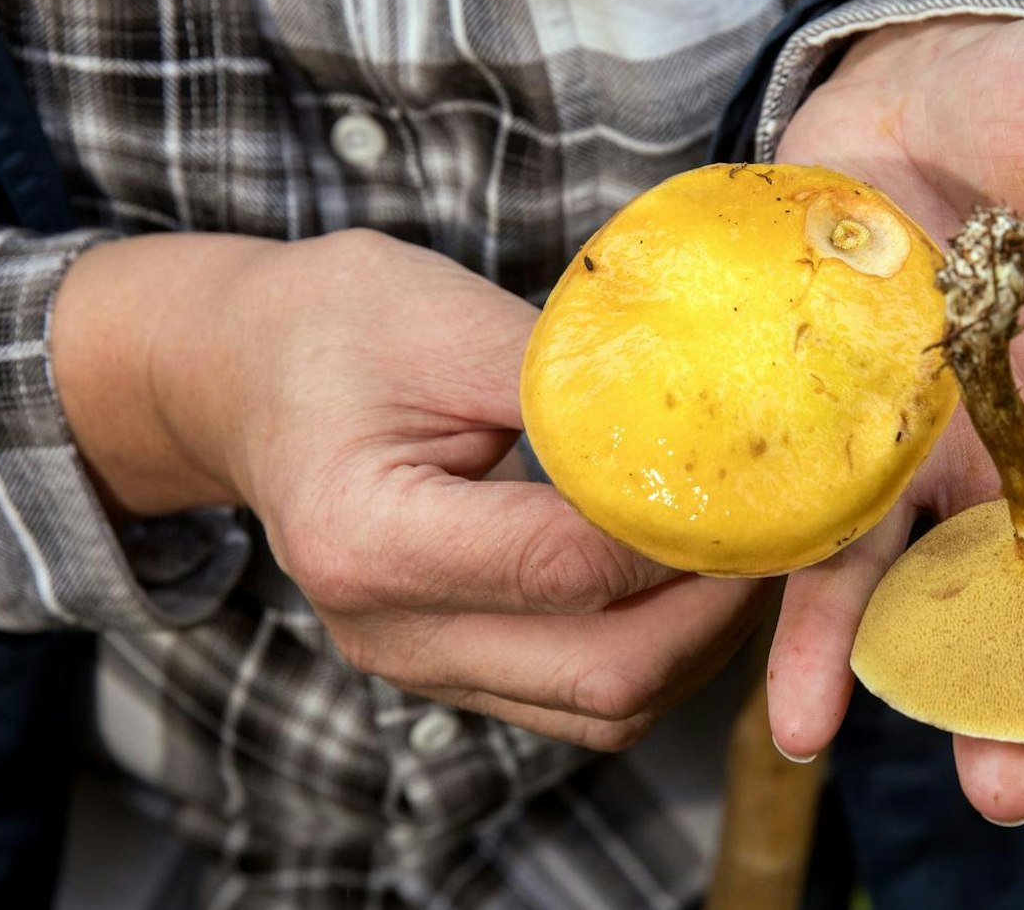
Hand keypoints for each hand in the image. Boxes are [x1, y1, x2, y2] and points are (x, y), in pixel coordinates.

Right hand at [52, 229, 763, 749]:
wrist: (238, 377)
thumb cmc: (335, 327)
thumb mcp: (443, 314)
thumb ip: (572, 379)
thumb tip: (713, 415)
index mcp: (371, 537)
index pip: (572, 565)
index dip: (687, 529)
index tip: (764, 476)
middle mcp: (388, 632)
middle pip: (605, 673)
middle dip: (719, 608)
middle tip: (785, 527)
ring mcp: (416, 666)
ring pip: (606, 709)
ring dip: (701, 644)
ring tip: (751, 551)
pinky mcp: (447, 671)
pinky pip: (581, 700)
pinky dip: (658, 654)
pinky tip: (693, 577)